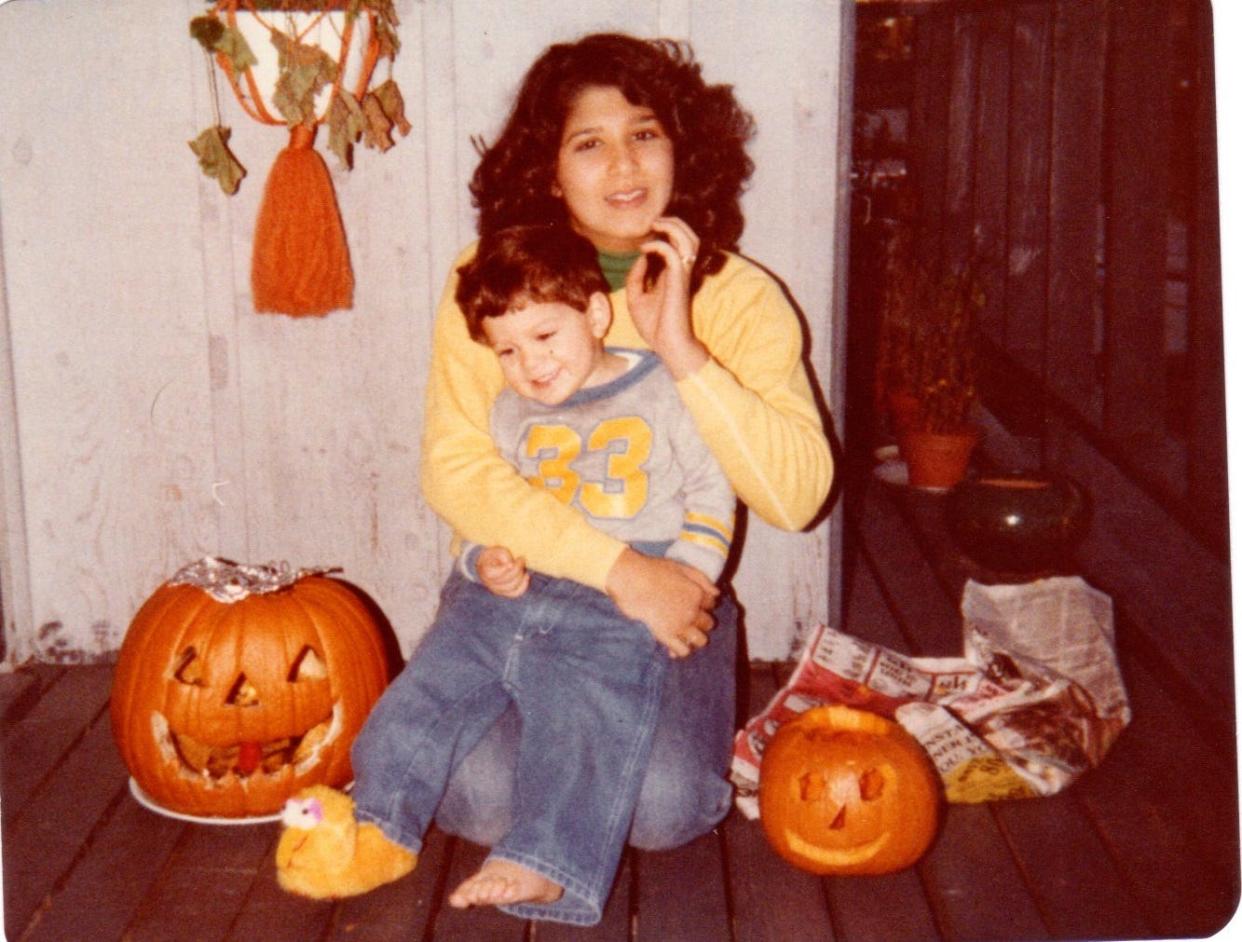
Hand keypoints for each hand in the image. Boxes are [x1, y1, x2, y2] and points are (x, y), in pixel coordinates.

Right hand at [477, 546, 529, 597]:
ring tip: (522, 566)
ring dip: (520, 576)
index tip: (511, 563)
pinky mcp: (504, 592)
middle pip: (505, 581)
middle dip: (516, 569)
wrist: (492, 561)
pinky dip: (523, 586)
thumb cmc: (495, 554)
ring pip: (511, 587)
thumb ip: (504, 556)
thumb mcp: (498, 550)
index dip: (504, 570)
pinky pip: (515, 593)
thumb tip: (512, 566)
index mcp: (485, 571)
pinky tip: (526, 576)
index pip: (494, 575)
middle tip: (521, 559)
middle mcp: (489, 582)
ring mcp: (496, 589)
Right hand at [605, 548, 718, 657]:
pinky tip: (672, 645)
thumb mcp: (680, 567)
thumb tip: (717, 593)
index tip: (692, 603)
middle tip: (685, 618)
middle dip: (699, 621)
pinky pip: (683, 650)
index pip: (712, 604)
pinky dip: (679, 650)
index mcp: (697, 593)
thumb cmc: (653, 570)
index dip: (703, 604)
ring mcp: (681, 624)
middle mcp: (693, 611)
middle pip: (708, 624)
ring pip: (700, 640)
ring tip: (681, 633)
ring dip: (693, 638)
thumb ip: (701, 579)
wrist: (631, 579)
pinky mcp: (666, 635)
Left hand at [625, 217, 709, 379]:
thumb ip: (636, 277)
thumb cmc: (654, 327)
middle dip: (674, 222)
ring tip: (656, 225)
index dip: (663, 233)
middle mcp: (681, 272)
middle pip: (690, 236)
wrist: (666, 345)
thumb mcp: (637, 298)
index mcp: (673, 274)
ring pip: (690, 240)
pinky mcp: (679, 282)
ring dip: (673, 227)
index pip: (677, 244)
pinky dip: (660, 245)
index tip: (644, 237)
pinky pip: (673, 254)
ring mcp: (682, 275)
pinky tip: (646, 248)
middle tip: (655, 221)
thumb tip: (640, 257)